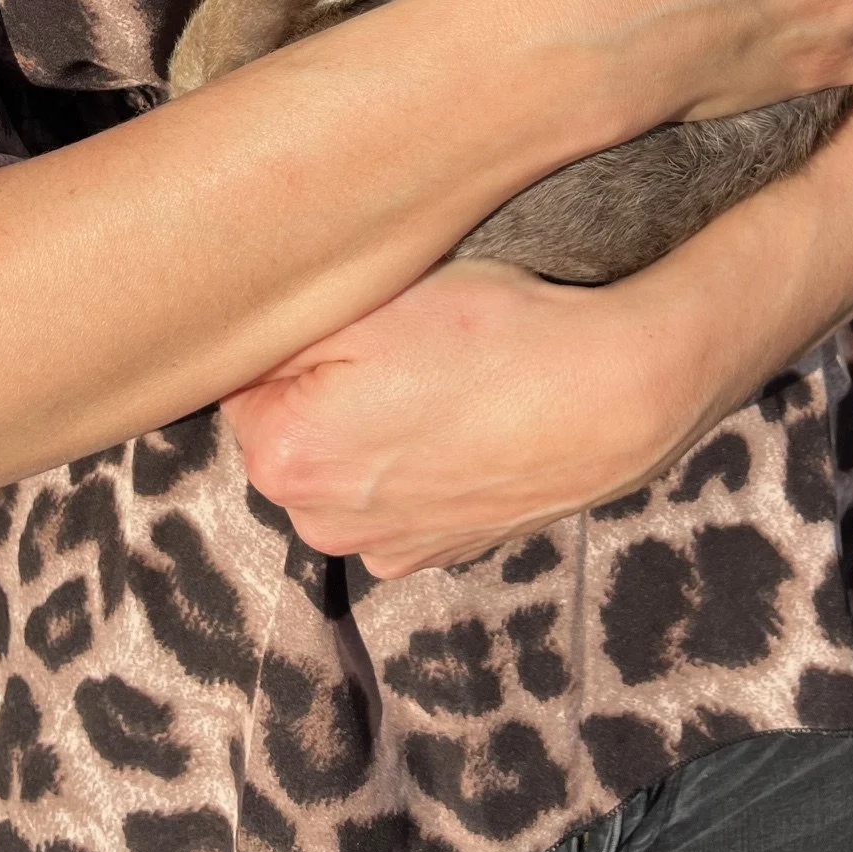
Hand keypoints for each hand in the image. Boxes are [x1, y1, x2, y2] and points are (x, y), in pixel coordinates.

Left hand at [224, 258, 699, 576]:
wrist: (613, 395)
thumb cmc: (495, 335)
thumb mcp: (372, 299)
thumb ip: (281, 328)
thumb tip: (239, 344)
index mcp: (285, 457)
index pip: (246, 382)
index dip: (299, 339)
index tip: (356, 319)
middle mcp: (320, 524)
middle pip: (291, 428)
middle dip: (328, 387)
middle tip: (404, 345)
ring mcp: (385, 548)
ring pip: (347, 462)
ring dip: (374, 425)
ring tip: (444, 383)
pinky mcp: (441, 552)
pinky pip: (399, 493)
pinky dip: (419, 459)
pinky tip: (466, 421)